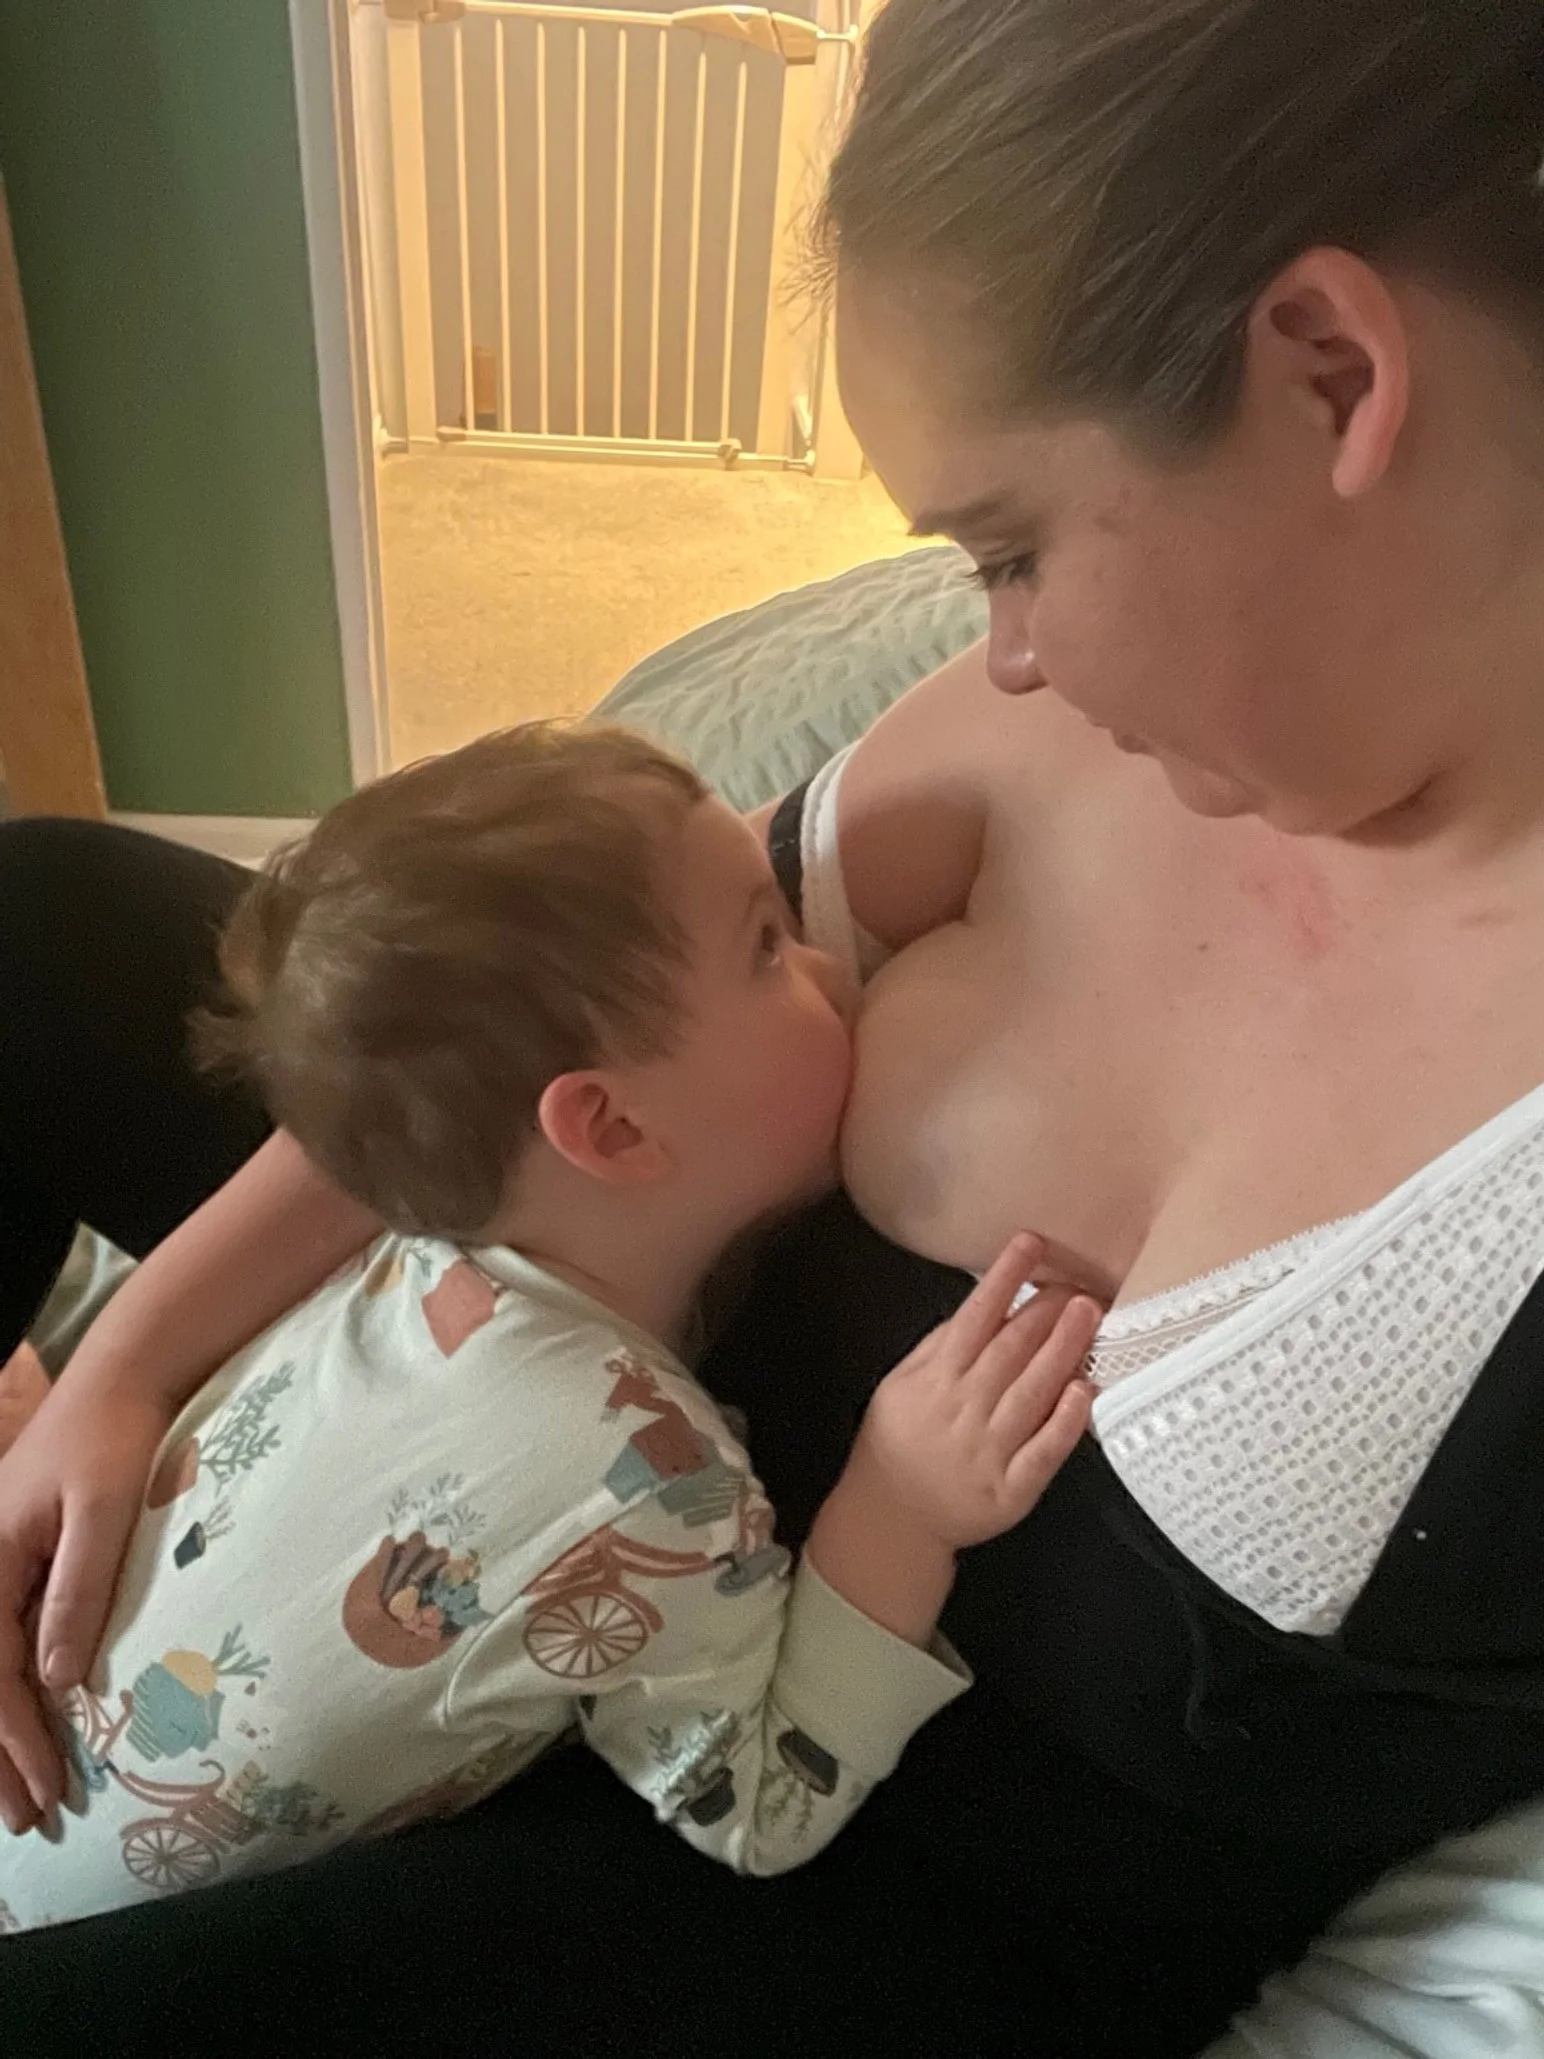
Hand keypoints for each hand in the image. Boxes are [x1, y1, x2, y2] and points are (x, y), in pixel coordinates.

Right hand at [0, 1372, 171, 1833]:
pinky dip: (19, 1691)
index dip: (13, 1737)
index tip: (42, 1789)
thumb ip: (79, 1590)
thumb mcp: (103, 1511)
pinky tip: (35, 1723)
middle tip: (26, 1822)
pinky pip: (9, 1642)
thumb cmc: (115, 1437)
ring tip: (22, 1795)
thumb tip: (57, 1680)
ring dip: (4, 1733)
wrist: (123, 1379)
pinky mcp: (23, 1562)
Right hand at [849, 1234, 1099, 1552]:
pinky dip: (1065, 1423)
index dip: (1003, 1278)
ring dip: (1063, 1352)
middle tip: (1080, 1279)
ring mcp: (988, 1451)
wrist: (891, 1519)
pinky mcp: (1010, 1489)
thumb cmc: (899, 1441)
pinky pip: (1042, 1452)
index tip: (1029, 1244)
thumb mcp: (902, 1385)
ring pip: (1031, 1394)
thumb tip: (983, 1303)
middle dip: (1044, 1311)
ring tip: (1089, 1314)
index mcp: (936, 1379)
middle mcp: (963, 1409)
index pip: (974, 1318)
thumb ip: (940, 1345)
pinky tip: (1086, 1392)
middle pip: (1009, 1351)